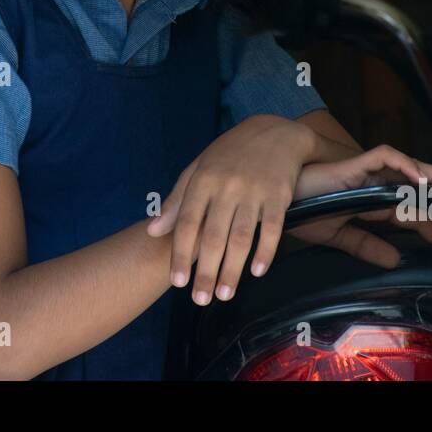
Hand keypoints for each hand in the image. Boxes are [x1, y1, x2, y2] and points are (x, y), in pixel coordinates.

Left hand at [146, 114, 312, 304]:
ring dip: (232, 269)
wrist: (275, 131)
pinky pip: (271, 228)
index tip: (177, 282)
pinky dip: (264, 252)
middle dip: (205, 271)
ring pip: (240, 237)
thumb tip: (153, 231)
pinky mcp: (279, 194)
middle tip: (200, 300)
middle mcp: (226, 186)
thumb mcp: (199, 169)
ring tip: (224, 295)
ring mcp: (254, 190)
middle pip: (212, 236)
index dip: (180, 254)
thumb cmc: (231, 154)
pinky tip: (256, 272)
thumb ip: (176, 200)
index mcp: (203, 179)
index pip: (187, 222)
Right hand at [289, 145, 431, 267]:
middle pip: (426, 186)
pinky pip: (386, 158)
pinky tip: (419, 181)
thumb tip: (396, 260)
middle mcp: (380, 184)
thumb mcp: (339, 235)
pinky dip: (404, 165)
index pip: (417, 214)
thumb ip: (366, 246)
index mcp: (378, 201)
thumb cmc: (305, 210)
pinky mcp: (356, 163)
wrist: (278, 195)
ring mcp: (370, 172)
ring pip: (415, 168)